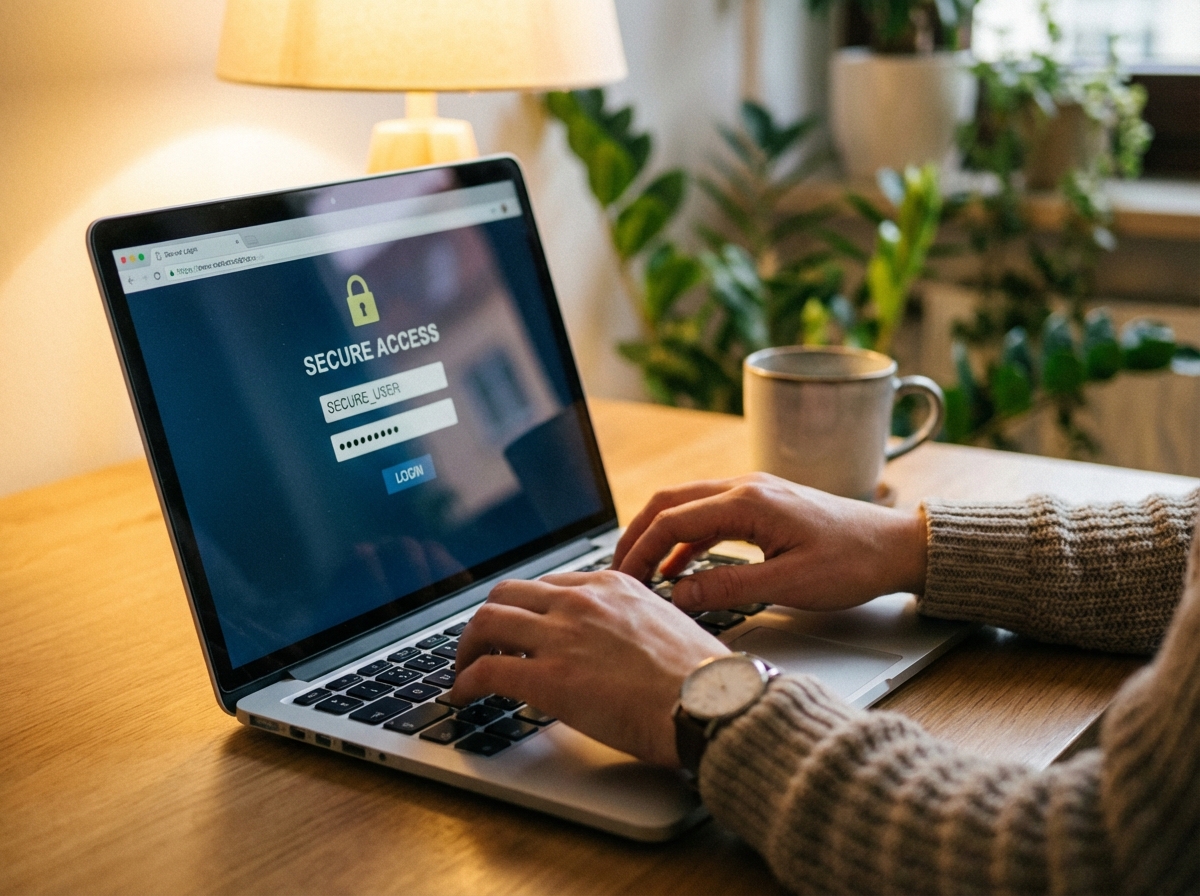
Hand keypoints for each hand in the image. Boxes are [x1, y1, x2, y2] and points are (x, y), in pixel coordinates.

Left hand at [449, 570, 727, 765]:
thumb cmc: (700, 678)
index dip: (524, 608)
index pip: (547, 585)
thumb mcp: (665, 625)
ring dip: (467, 647)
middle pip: (506, 594)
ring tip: (464, 669)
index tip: (518, 628)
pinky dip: (464, 682)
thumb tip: (615, 646)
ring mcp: (561, 636)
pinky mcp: (547, 677)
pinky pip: (486, 670)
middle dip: (487, 620)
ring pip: (486, 623)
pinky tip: (463, 696)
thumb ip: (630, 623)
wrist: (710, 703)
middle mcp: (581, 601)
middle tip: (482, 645)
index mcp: (611, 586)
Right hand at [613, 473, 926, 613]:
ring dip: (659, 536)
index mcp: (748, 502)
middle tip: (619, 571)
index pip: (672, 519)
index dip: (640, 550)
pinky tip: (678, 568)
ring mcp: (754, 493)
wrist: (896, 547)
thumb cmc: (853, 563)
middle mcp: (746, 487)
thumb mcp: (789, 586)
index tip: (624, 579)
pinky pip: (709, 516)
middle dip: (637, 535)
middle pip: (670, 502)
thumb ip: (728, 588)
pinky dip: (685, 539)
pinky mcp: (762, 506)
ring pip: (687, 506)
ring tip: (641, 572)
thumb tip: (677, 594)